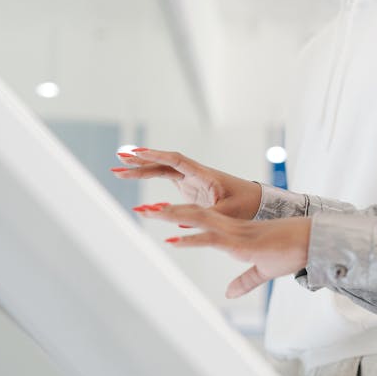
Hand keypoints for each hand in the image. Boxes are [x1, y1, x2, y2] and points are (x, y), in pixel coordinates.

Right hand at [111, 148, 261, 220]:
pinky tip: (134, 176)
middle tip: (119, 159)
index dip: (157, 157)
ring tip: (118, 168)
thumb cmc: (246, 205)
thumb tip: (179, 221)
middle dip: (143, 161)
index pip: (177, 161)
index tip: (138, 153)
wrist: (257, 202)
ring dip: (142, 168)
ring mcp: (192, 179)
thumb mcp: (227, 213)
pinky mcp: (190, 186)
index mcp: (205, 175)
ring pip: (163, 169)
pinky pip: (166, 177)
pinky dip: (150, 176)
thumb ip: (205, 215)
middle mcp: (196, 173)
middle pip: (165, 162)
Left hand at [136, 203, 310, 297]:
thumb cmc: (291, 254)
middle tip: (142, 208)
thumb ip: (245, 281)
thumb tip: (229, 293)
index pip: (201, 220)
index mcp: (234, 232)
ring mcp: (235, 233)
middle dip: (167, 211)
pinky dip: (190, 238)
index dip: (180, 216)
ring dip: (173, 216)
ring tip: (150, 212)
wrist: (310, 243)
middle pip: (193, 214)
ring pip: (198, 219)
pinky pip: (211, 238)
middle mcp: (231, 227)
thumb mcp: (263, 272)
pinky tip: (172, 239)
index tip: (159, 214)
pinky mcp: (240, 242)